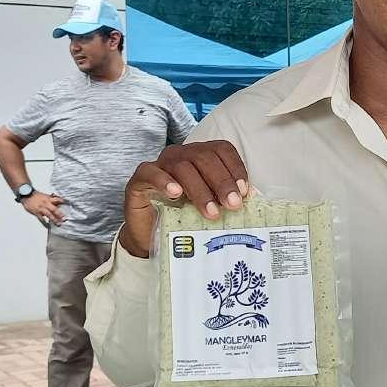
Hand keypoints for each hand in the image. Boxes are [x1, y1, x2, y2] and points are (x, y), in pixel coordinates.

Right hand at [21, 191, 65, 226]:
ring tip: (59, 224)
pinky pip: (41, 219)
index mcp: (49, 198)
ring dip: (54, 220)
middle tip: (65, 219)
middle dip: (60, 214)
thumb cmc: (35, 195)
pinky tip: (48, 226)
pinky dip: (45, 223)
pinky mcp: (37, 212)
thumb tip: (59, 202)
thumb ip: (51, 199)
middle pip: (55, 209)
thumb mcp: (45, 195)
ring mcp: (41, 208)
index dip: (64, 203)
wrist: (26, 194)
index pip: (58, 200)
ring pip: (49, 215)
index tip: (69, 206)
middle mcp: (46, 203)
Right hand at [119, 141, 248, 257]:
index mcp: (200, 157)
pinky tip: (175, 193)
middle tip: (232, 205)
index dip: (235, 167)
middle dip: (221, 181)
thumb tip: (247, 199)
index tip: (244, 191)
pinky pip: (149, 172)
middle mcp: (181, 155)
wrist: (149, 235)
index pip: (222, 150)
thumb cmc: (182, 218)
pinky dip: (163, 180)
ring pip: (181, 166)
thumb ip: (224, 199)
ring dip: (199, 189)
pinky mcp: (139, 179)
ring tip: (210, 211)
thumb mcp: (208, 207)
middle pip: (204, 157)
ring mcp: (159, 165)